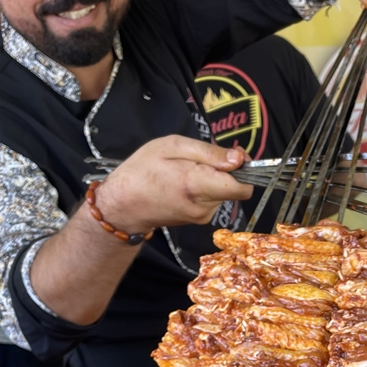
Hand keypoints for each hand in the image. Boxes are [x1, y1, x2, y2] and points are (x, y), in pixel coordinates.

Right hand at [94, 135, 251, 233]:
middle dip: (224, 170)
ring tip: (185, 171)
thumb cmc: (142, 171)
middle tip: (197, 159)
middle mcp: (204, 206)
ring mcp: (202, 217)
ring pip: (224, 193)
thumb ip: (209, 153)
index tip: (232, 156)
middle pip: (234, 187)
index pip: (242, 187)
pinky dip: (206, 188)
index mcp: (198, 186)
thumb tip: (239, 159)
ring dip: (213, 179)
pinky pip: (213, 199)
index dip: (244, 169)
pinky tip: (184, 183)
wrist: (123, 207)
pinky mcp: (199, 220)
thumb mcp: (172, 146)